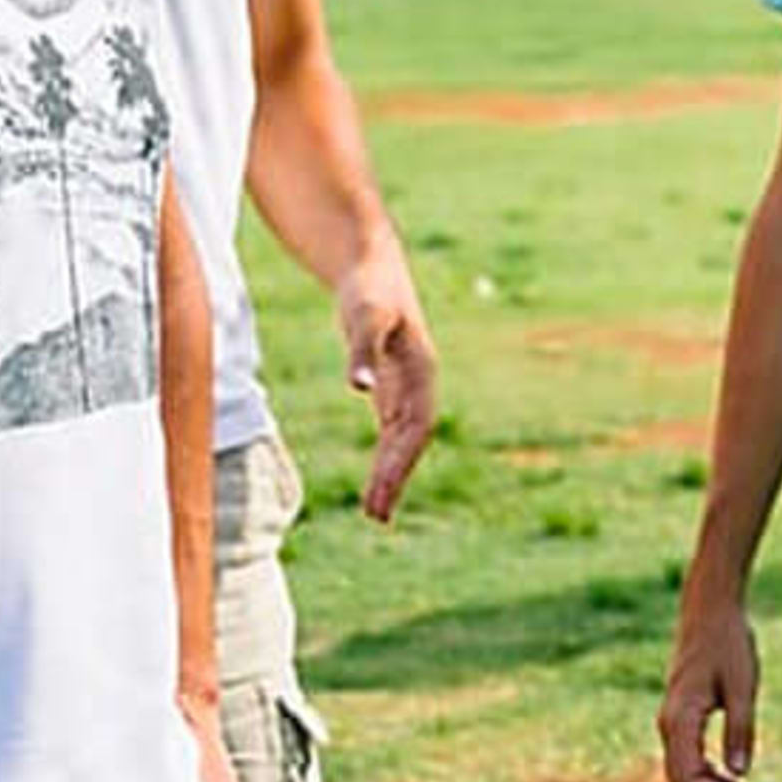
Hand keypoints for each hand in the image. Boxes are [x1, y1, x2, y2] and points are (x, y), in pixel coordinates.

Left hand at [334, 255, 438, 521]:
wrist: (369, 264)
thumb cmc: (368, 289)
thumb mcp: (364, 318)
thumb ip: (362, 353)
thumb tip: (360, 389)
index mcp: (422, 370)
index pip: (416, 427)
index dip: (400, 462)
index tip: (382, 494)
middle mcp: (419, 382)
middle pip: (411, 440)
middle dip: (395, 477)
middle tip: (375, 517)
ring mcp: (406, 385)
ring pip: (402, 439)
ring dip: (391, 473)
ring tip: (375, 513)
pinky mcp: (390, 384)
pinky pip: (392, 430)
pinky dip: (385, 457)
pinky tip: (376, 481)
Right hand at [659, 588, 763, 781]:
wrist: (709, 610)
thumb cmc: (728, 641)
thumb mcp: (743, 683)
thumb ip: (741, 727)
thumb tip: (741, 774)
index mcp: (680, 718)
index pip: (688, 779)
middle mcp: (669, 726)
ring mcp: (672, 724)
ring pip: (683, 777)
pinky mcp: (682, 720)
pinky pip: (687, 762)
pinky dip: (708, 780)